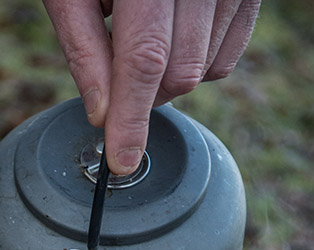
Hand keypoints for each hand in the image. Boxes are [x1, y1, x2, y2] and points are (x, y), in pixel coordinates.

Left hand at [43, 0, 260, 173]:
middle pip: (180, 70)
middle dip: (146, 93)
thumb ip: (84, 49)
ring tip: (144, 25)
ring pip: (207, 68)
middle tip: (118, 66)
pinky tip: (174, 33)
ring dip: (170, 75)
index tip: (121, 161)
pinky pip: (229, 52)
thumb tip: (102, 113)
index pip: (144, 59)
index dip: (131, 117)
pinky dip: (199, 60)